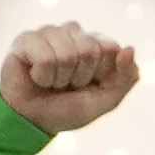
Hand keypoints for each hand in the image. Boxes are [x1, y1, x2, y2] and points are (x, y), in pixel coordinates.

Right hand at [0, 23, 137, 133]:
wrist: (31, 122)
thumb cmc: (67, 109)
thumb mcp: (105, 100)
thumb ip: (125, 78)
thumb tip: (129, 48)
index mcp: (96, 42)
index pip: (110, 48)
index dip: (99, 73)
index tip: (87, 84)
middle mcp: (74, 32)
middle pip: (89, 50)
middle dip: (78, 77)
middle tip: (65, 85)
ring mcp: (49, 32)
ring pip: (66, 54)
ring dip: (59, 79)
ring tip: (50, 82)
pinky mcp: (25, 39)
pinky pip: (44, 57)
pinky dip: (41, 76)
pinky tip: (35, 77)